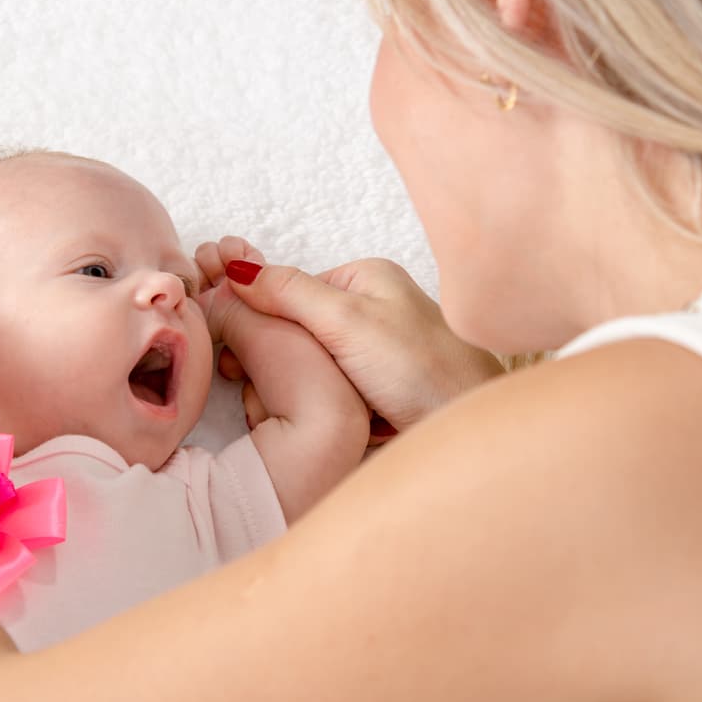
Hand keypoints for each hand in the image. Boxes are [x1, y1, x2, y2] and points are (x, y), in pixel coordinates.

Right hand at [198, 247, 505, 433]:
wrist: (468, 432)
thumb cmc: (422, 371)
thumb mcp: (347, 323)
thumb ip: (289, 294)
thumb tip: (235, 269)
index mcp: (367, 278)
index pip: (290, 292)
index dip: (258, 319)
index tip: (233, 352)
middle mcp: (373, 308)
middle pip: (297, 327)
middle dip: (272, 354)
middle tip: (245, 380)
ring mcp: (375, 350)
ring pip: (308, 361)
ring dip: (291, 382)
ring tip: (277, 402)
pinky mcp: (378, 387)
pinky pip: (327, 387)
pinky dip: (313, 400)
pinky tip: (304, 414)